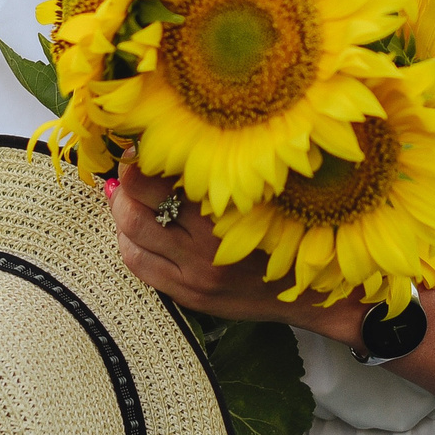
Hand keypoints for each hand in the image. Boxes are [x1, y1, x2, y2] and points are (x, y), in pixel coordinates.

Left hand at [108, 154, 366, 347]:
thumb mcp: (270, 192)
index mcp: (231, 206)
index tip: (144, 141)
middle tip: (128, 164)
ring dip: (119, 208)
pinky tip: (130, 228)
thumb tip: (180, 141)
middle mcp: (209, 240)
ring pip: (132, 232)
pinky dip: (125, 240)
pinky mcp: (188, 293)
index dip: (144, 153)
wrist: (314, 294)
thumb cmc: (292, 231)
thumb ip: (228, 169)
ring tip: (123, 193)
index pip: (166, 171)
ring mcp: (195, 271)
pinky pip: (138, 264)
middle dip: (126, 178)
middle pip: (140, 201)